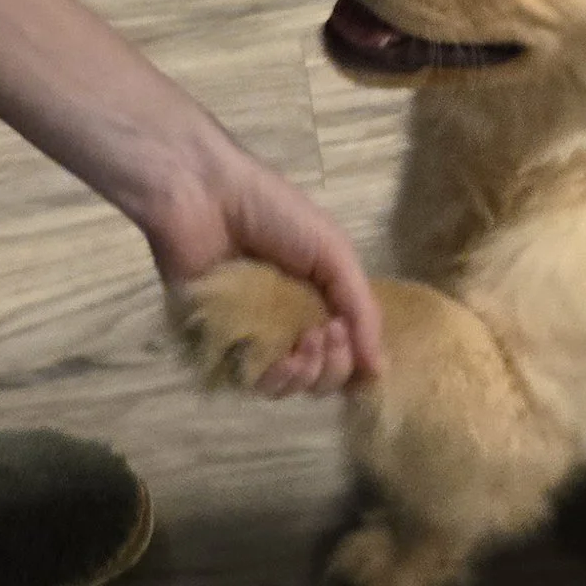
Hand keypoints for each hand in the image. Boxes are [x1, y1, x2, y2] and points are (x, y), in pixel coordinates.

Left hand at [138, 132, 381, 396]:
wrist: (205, 198)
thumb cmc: (272, 213)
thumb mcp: (333, 252)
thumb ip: (361, 309)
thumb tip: (380, 371)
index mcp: (318, 299)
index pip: (345, 351)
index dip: (354, 357)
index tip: (349, 335)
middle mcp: (288, 324)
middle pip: (321, 376)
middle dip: (335, 366)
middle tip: (330, 333)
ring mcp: (253, 337)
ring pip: (288, 386)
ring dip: (309, 375)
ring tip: (307, 344)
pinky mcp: (217, 345)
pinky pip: (251, 383)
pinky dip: (276, 380)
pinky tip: (285, 360)